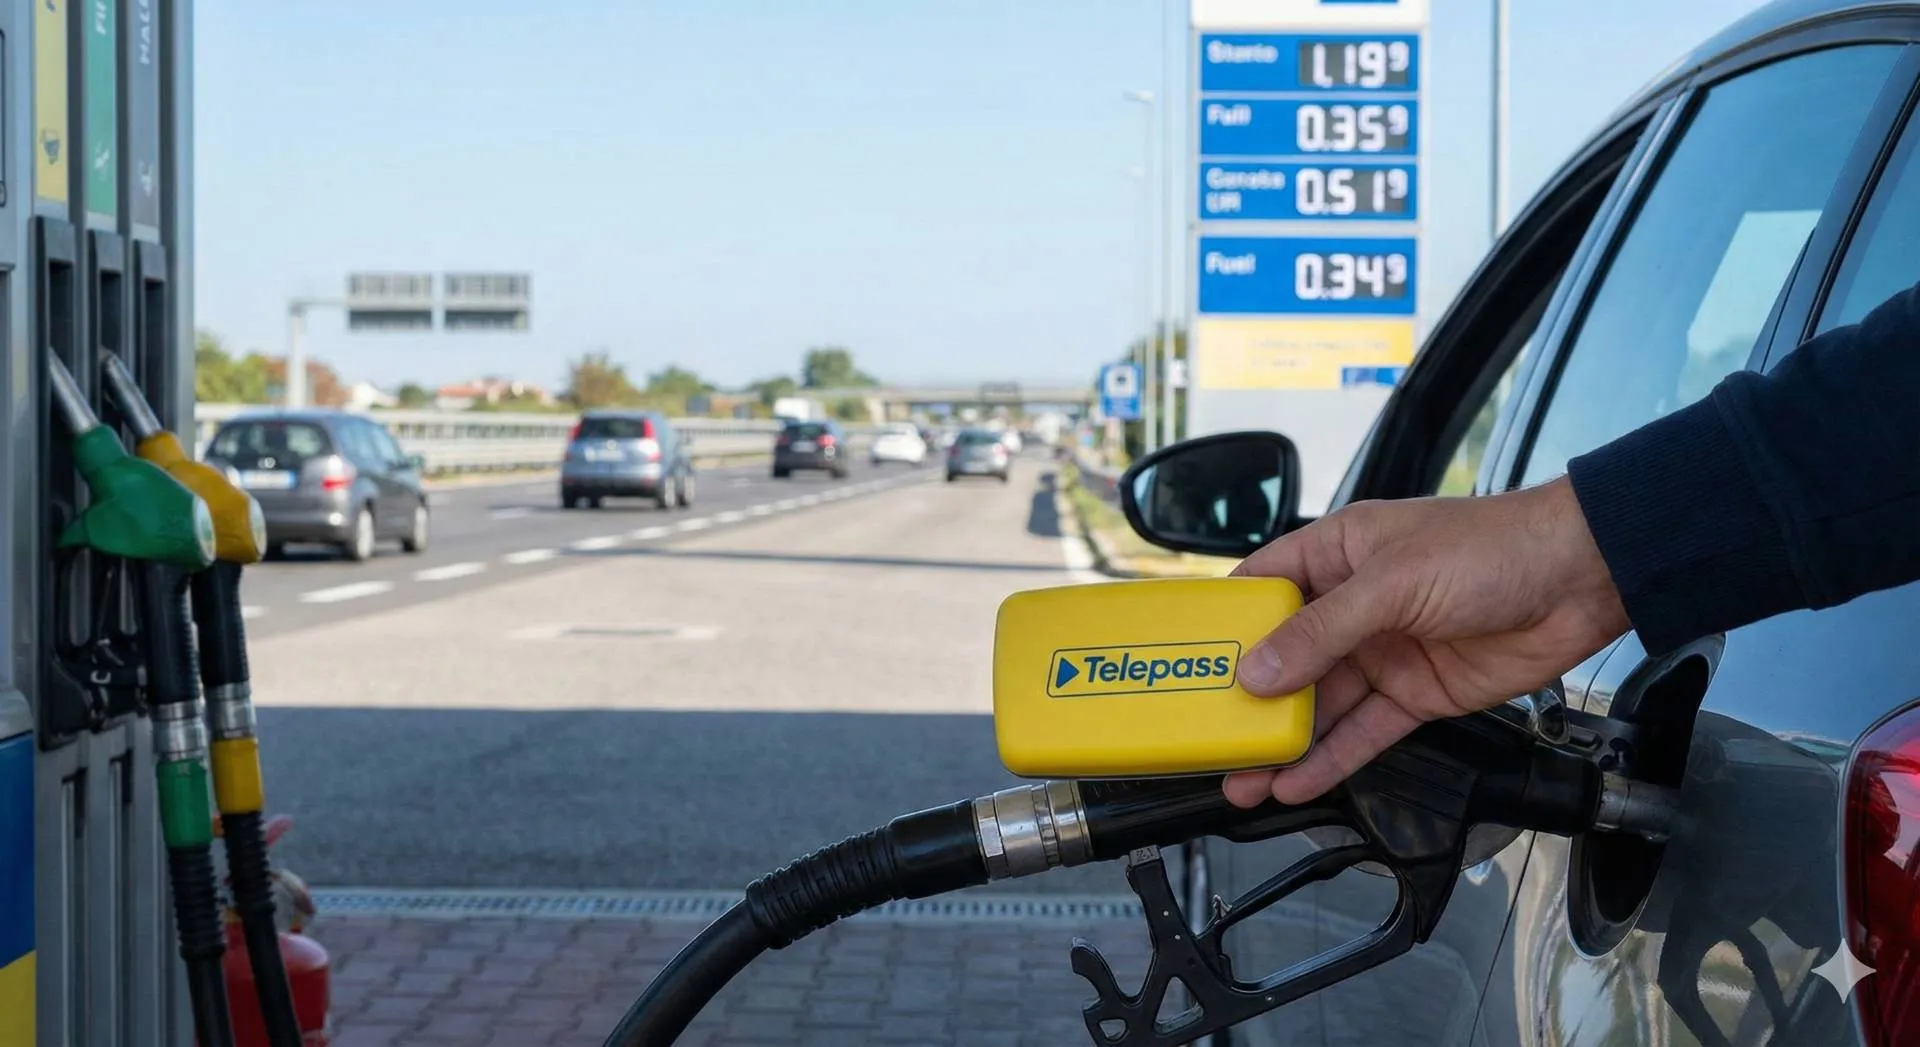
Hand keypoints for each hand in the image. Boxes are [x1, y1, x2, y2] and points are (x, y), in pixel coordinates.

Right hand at [1223, 476, 1630, 807]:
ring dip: (1283, 742)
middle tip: (1209, 741)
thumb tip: (1256, 674)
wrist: (1580, 580)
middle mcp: (1352, 603)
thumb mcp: (1391, 582)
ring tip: (1242, 780)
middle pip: (1284, 658)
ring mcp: (1383, 652)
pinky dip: (1331, 759)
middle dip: (1247, 701)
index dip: (1225, 623)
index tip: (1185, 660)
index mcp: (1336, 553)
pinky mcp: (1416, 694)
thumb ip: (1321, 632)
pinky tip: (1296, 782)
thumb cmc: (1489, 548)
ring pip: (1318, 704)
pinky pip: (1362, 731)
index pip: (1262, 587)